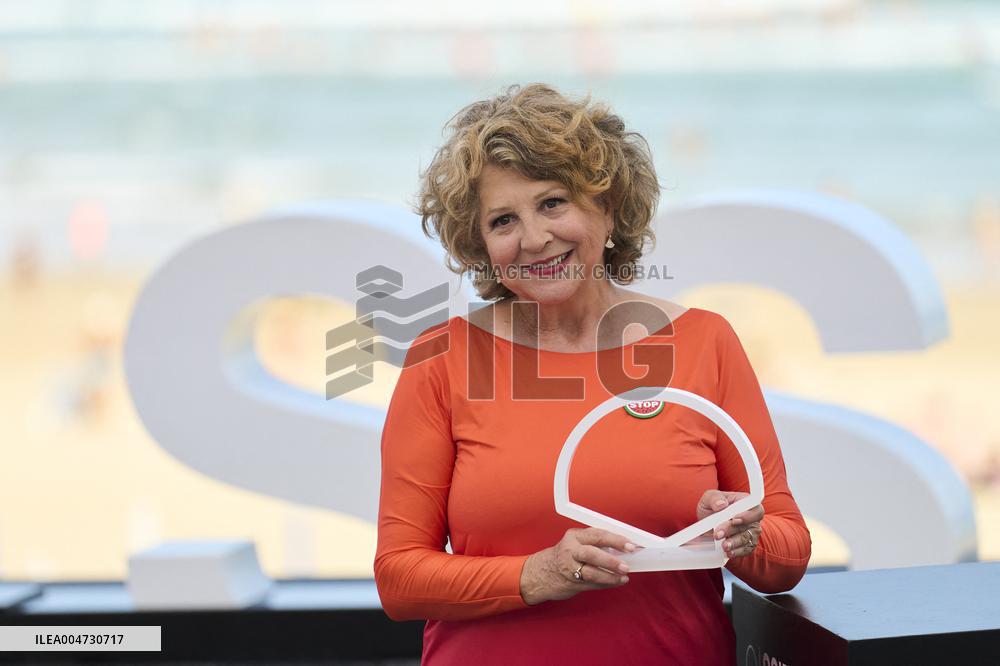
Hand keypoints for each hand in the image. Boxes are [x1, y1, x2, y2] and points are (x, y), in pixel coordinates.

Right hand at [519, 527, 634, 605]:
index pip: (597, 535)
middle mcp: (571, 551)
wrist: (541, 573)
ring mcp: (570, 568)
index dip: (616, 540)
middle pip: (592, 554)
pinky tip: (616, 582)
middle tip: (626, 566)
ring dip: (611, 576)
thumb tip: (624, 548)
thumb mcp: (577, 542)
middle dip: (611, 561)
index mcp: (574, 536)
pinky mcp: (572, 583)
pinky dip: (607, 584)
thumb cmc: (565, 555)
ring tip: (623, 577)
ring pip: (592, 572)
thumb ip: (597, 544)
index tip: (630, 545)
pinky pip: (593, 584)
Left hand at [696, 489, 763, 558]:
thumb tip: (721, 504)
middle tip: (717, 534)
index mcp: (746, 503)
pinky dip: (737, 552)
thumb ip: (714, 498)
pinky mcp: (747, 544)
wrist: (707, 522)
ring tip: (723, 545)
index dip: (747, 516)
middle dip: (732, 530)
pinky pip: (746, 549)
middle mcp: (752, 518)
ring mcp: (751, 532)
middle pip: (749, 526)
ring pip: (747, 539)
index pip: (755, 509)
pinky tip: (728, 552)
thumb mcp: (709, 498)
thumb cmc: (712, 506)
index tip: (734, 519)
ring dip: (734, 543)